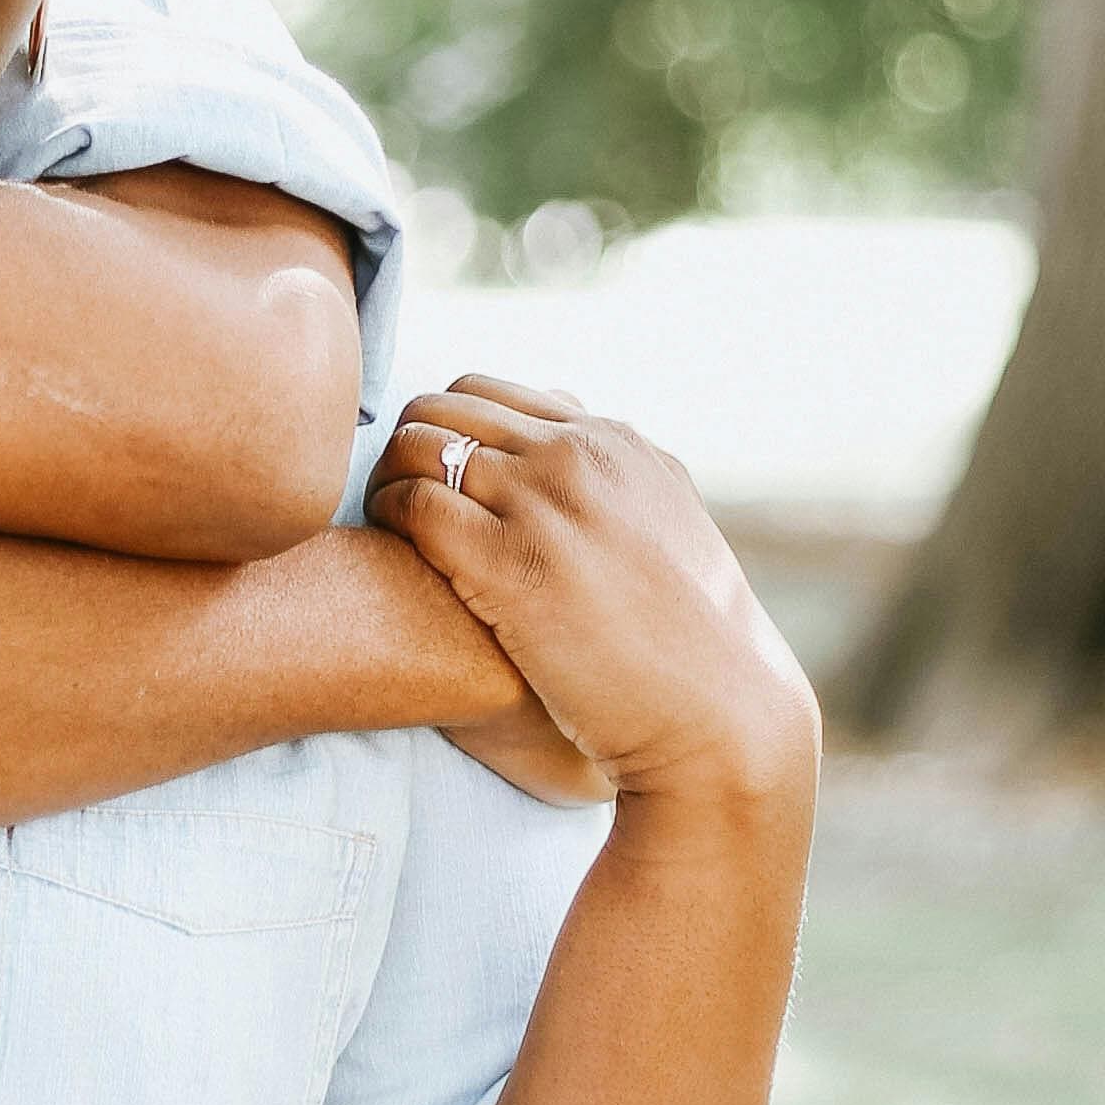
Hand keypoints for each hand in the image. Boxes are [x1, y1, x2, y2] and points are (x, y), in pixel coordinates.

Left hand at [366, 377, 820, 814]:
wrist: (716, 711)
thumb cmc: (689, 643)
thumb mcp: (668, 529)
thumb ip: (616, 484)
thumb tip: (574, 449)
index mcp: (615, 443)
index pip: (489, 393)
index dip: (446, 431)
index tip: (433, 479)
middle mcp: (579, 456)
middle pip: (444, 406)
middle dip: (407, 446)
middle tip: (395, 500)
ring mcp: (546, 504)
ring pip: (418, 444)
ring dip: (387, 478)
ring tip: (388, 527)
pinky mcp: (512, 563)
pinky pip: (414, 503)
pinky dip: (387, 518)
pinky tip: (393, 554)